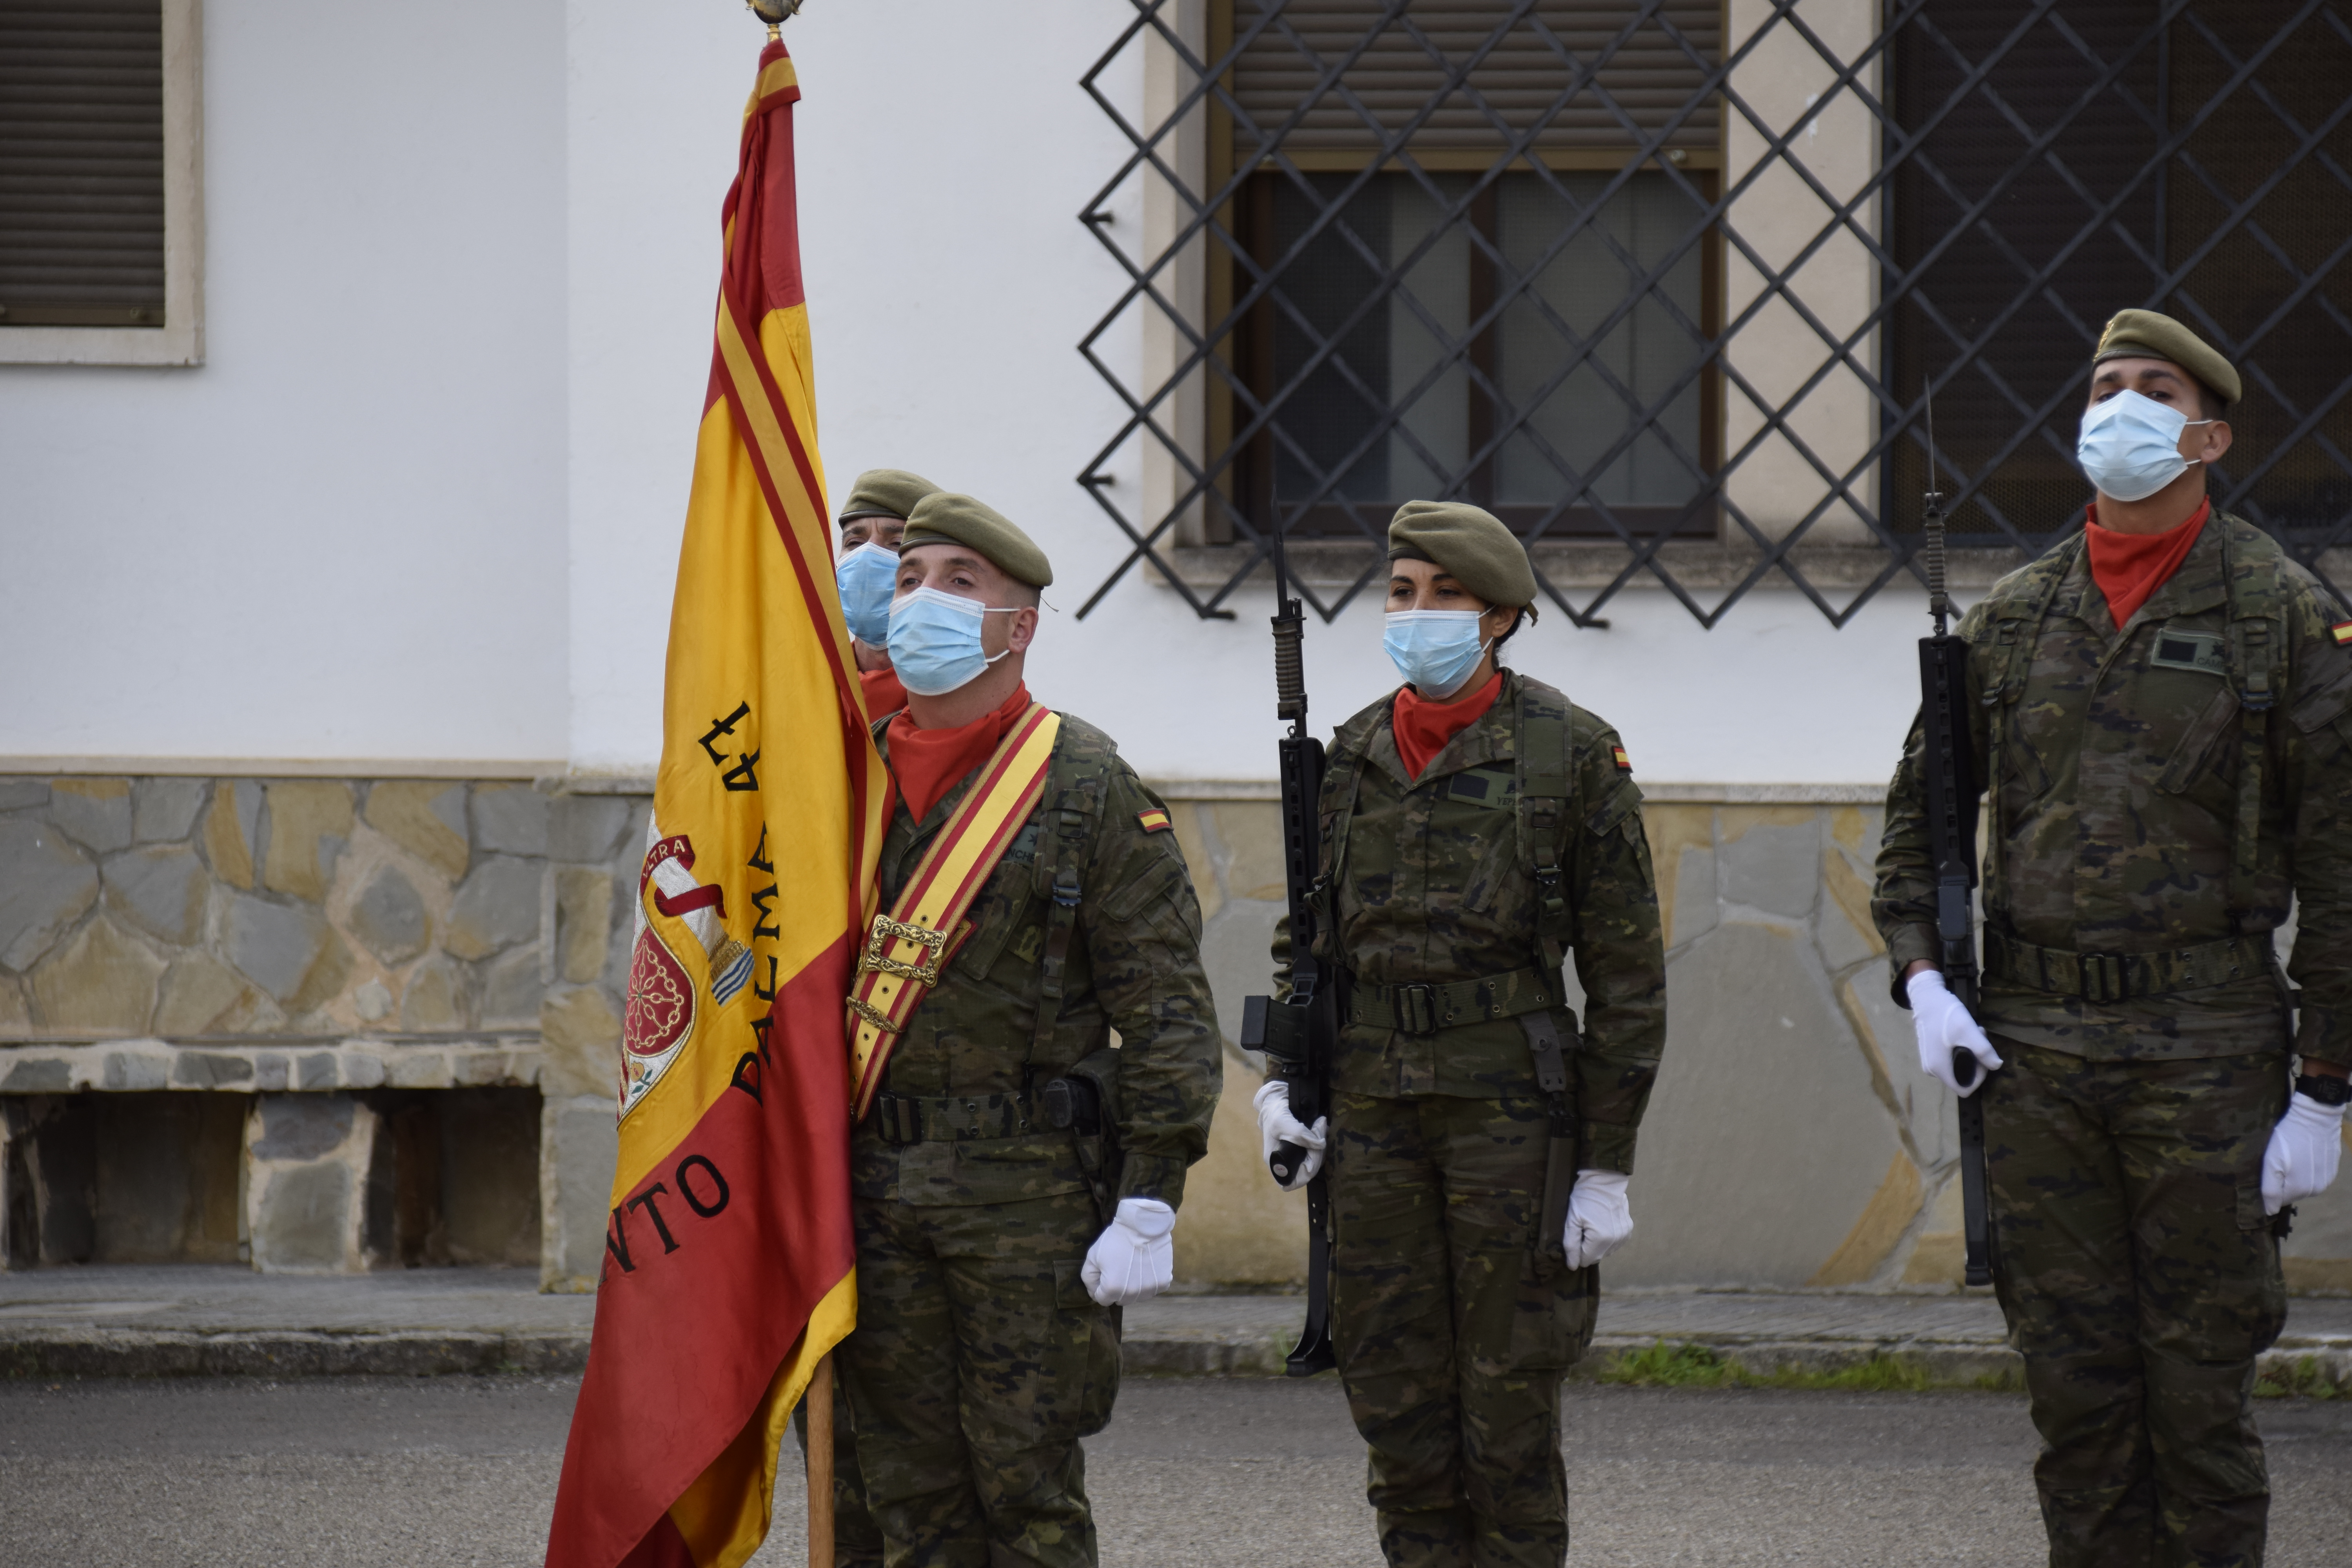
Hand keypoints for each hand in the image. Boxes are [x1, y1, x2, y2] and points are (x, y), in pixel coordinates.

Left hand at [1082, 1197, 1175, 1305]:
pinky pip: (1152, 1289)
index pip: (1102, 1299)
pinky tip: (1146, 1266)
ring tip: (1133, 1266)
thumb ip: (1089, 1279)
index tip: (1105, 1272)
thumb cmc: (1115, 1239)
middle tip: (1119, 1268)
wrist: (1142, 1224)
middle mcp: (1131, 1294)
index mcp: (1112, 1289)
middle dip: (1116, 1288)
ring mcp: (1149, 1289)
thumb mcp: (1092, 1256)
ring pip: (1137, 1296)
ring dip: (1133, 1287)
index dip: (1100, 1286)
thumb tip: (1095, 1293)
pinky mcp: (1163, 1283)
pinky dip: (1148, 1281)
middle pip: (1120, 1300)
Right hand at [1253, 1079, 1326, 1191]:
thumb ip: (1299, 1134)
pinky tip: (1319, 1128)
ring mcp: (1295, 1158)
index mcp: (1275, 1164)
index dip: (1307, 1170)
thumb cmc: (1275, 1114)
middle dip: (1318, 1152)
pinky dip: (1321, 1142)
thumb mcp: (1282, 1121)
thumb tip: (1319, 1144)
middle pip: (1308, 1171)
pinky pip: (1316, 1154)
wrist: (1276, 1103)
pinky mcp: (1303, 1151)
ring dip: (1321, 1145)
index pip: (1293, 1182)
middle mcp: (1285, 1165)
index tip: (1313, 1150)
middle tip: (1319, 1129)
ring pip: (1314, 1163)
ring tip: (1319, 1125)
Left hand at [1563, 1169, 1632, 1268]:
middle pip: (1596, 1257)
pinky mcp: (1628, 1230)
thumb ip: (1571, 1245)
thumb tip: (1572, 1266)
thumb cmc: (1584, 1199)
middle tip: (1583, 1228)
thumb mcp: (1571, 1220)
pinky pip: (1615, 1243)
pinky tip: (1602, 1224)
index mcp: (1600, 1240)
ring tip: (1593, 1224)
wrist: (1604, 1181)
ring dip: (1598, 1244)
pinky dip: (1607, 1238)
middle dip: (1587, 1247)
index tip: (1575, 1236)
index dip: (1577, 1251)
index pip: (1585, 1261)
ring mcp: (1624, 1235)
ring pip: (1606, 1251)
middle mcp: (1615, 1240)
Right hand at [1906, 968, 2002, 1097]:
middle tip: (1979, 1040)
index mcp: (1939, 1068)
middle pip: (1962, 1078)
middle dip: (1975, 1062)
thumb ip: (1983, 1050)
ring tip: (1972, 1034)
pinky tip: (1962, 1035)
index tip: (1983, 1057)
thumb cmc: (1945, 1014)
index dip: (1979, 1077)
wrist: (1926, 997)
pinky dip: (1960, 1051)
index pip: (1965, 1089)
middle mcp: (1932, 1070)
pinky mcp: (1930, 1054)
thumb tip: (1997, 1066)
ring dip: (1969, 1055)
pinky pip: (1950, 1061)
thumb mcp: (1967, 1030)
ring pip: (1957, 1069)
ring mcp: (1929, 1062)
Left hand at [2262, 1093, 2346, 1214]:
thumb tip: (2270, 1212)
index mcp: (2300, 1189)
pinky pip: (2314, 1177)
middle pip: (2291, 1193)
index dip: (2271, 1187)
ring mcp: (2326, 1180)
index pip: (2279, 1199)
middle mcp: (2316, 1190)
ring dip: (2295, 1175)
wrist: (2316, 1118)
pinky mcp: (2332, 1170)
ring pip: (2303, 1185)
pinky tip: (2303, 1155)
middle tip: (2279, 1161)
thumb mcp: (2271, 1162)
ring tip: (2291, 1157)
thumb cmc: (2289, 1138)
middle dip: (2283, 1181)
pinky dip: (2306, 1169)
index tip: (2268, 1172)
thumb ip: (2270, 1189)